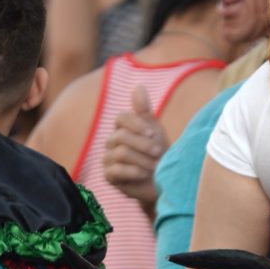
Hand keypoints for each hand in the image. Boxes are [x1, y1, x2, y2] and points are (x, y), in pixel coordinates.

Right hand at [102, 83, 168, 209]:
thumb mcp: (155, 131)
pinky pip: (116, 170)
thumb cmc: (159, 154)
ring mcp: (108, 159)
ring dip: (142, 159)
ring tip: (155, 166)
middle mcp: (111, 141)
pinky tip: (145, 174)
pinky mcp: (109, 176)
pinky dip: (134, 171)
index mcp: (121, 127)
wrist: (161, 182)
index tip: (154, 133)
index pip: (121, 118)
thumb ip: (144, 111)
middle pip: (121, 136)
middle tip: (159, 153)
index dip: (137, 124)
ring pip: (121, 153)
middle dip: (143, 145)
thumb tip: (138, 86)